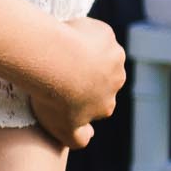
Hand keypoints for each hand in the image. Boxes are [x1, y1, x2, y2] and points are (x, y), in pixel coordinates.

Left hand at [28, 16, 124, 148]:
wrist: (55, 63)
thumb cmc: (53, 97)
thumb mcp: (62, 129)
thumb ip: (78, 138)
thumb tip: (89, 136)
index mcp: (106, 105)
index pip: (96, 102)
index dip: (76, 93)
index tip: (57, 87)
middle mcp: (116, 82)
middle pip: (101, 77)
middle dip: (83, 72)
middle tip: (54, 66)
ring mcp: (113, 58)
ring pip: (99, 53)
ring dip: (83, 51)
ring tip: (56, 49)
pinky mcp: (106, 36)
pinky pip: (94, 33)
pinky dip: (80, 33)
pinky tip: (63, 35)